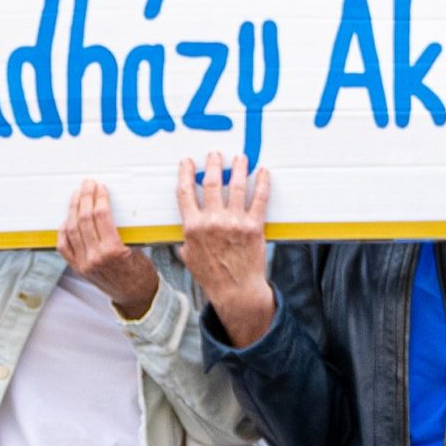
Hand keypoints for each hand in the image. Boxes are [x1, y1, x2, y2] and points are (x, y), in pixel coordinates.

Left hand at [59, 180, 156, 318]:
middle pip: (83, 220)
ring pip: (71, 230)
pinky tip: (67, 219)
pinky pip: (63, 246)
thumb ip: (121, 230)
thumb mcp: (137, 248)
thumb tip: (107, 207)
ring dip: (72, 210)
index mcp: (113, 251)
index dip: (99, 198)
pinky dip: (63, 231)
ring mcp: (83, 264)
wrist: (136, 297)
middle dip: (85, 198)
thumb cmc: (141, 273)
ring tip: (76, 197)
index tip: (100, 187)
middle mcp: (95, 258)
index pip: (101, 216)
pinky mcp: (78, 269)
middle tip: (87, 185)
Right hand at [179, 153, 274, 344]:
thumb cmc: (211, 276)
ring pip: (236, 186)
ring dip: (238, 167)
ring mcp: (234, 223)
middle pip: (212, 182)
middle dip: (214, 164)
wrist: (236, 290)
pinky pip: (259, 198)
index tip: (188, 162)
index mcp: (192, 227)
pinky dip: (262, 182)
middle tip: (216, 154)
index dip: (186, 173)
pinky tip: (263, 172)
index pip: (185, 192)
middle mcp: (212, 221)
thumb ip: (185, 241)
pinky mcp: (254, 226)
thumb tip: (182, 234)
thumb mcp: (189, 258)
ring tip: (240, 158)